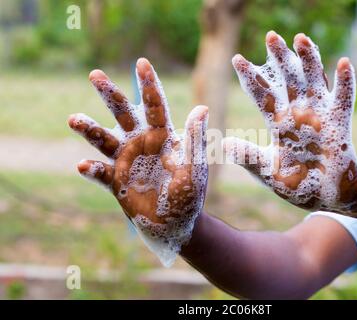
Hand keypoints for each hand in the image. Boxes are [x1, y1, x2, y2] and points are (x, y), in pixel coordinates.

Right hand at [68, 58, 207, 266]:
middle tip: (94, 74)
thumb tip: (202, 108)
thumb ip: (194, 140)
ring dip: (90, 130)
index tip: (141, 62)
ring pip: (103, 140)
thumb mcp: (195, 168)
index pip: (154, 106)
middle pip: (122, 114)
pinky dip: (92, 170)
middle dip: (109, 94)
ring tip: (74, 119)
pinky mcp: (115, 182)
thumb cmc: (189, 195)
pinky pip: (100, 174)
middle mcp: (140, 143)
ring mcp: (125, 161)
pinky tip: (83, 165)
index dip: (148, 85)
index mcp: (162, 137)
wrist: (176, 224)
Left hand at [223, 31, 356, 213]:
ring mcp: (320, 118)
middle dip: (279, 59)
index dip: (251, 78)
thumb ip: (249, 157)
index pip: (262, 96)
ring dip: (308, 61)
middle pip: (287, 80)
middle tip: (270, 36)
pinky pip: (343, 101)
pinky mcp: (340, 126)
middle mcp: (298, 115)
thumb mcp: (268, 172)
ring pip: (313, 82)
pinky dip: (345, 83)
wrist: (327, 199)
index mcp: (279, 125)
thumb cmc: (297, 185)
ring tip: (300, 37)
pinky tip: (344, 63)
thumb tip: (224, 143)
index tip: (237, 59)